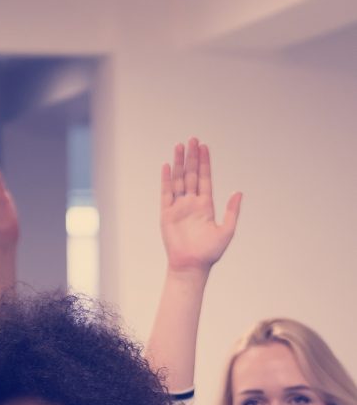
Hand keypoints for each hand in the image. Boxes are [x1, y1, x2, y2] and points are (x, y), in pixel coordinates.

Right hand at [161, 138, 241, 272]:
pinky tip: (167, 166)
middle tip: (192, 139)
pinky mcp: (167, 213)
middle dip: (192, 157)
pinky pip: (166, 193)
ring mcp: (179, 207)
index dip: (205, 162)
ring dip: (179, 163)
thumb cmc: (209, 252)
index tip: (204, 146)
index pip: (205, 178)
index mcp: (206, 205)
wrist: (191, 265)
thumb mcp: (226, 231)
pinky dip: (166, 180)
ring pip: (178, 180)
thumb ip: (232, 211)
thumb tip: (238, 192)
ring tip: (179, 146)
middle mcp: (192, 203)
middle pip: (191, 175)